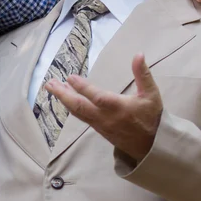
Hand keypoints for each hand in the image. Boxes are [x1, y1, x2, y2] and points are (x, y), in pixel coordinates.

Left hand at [46, 54, 161, 161]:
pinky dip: (71, 106)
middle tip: (49, 83)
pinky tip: (65, 98)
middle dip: (63, 94)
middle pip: (79, 106)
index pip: (97, 97)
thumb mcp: (151, 94)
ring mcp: (99, 124)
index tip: (70, 77)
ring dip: (63, 99)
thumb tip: (139, 54)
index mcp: (119, 107)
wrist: (151, 146)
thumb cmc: (151, 117)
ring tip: (52, 86)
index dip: (82, 87)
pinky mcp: (97, 128)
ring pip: (77, 112)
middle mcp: (106, 117)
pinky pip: (81, 116)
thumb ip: (143, 74)